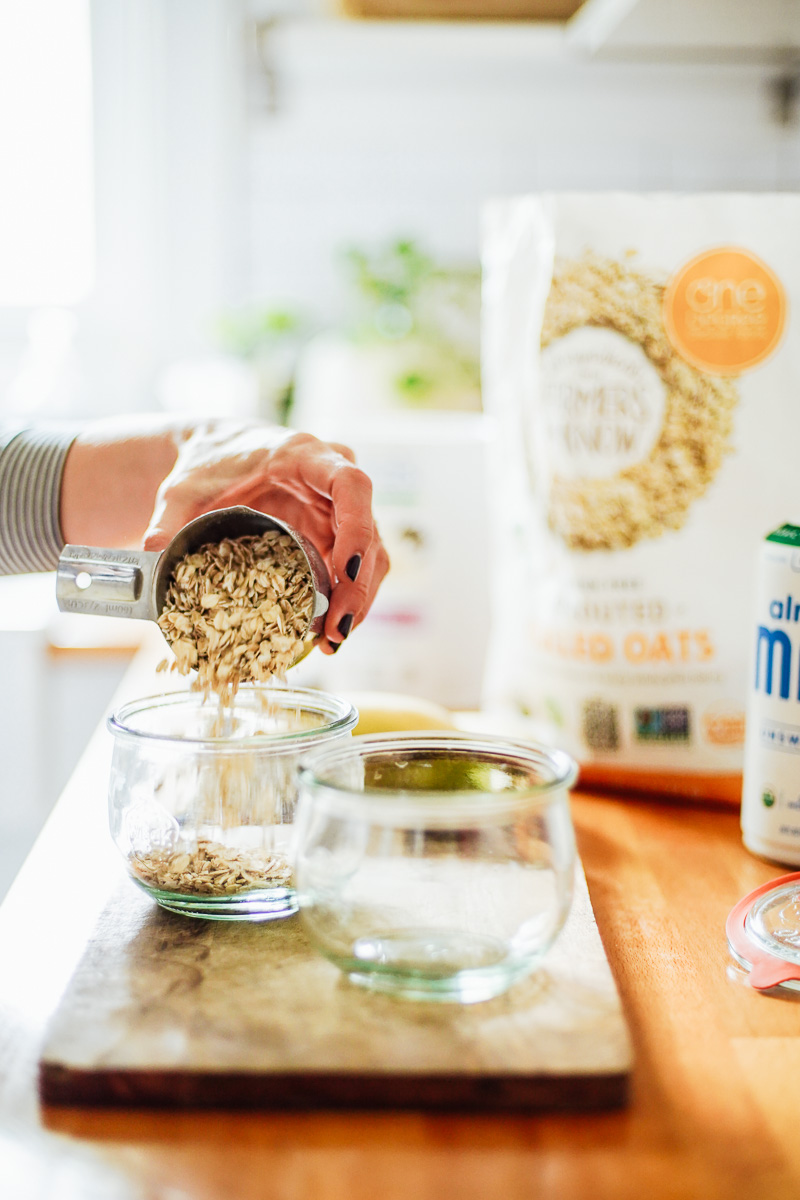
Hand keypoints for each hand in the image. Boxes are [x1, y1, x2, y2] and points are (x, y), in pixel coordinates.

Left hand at [142, 423, 389, 651]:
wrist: (218, 455)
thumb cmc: (206, 465)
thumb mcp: (181, 490)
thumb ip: (168, 521)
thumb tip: (154, 557)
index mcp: (304, 456)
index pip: (350, 485)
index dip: (357, 528)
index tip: (347, 571)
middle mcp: (333, 478)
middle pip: (368, 532)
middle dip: (358, 585)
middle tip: (338, 629)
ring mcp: (340, 508)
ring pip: (372, 556)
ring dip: (360, 599)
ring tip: (335, 640)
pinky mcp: (336, 533)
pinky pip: (358, 568)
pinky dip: (349, 600)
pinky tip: (331, 631)